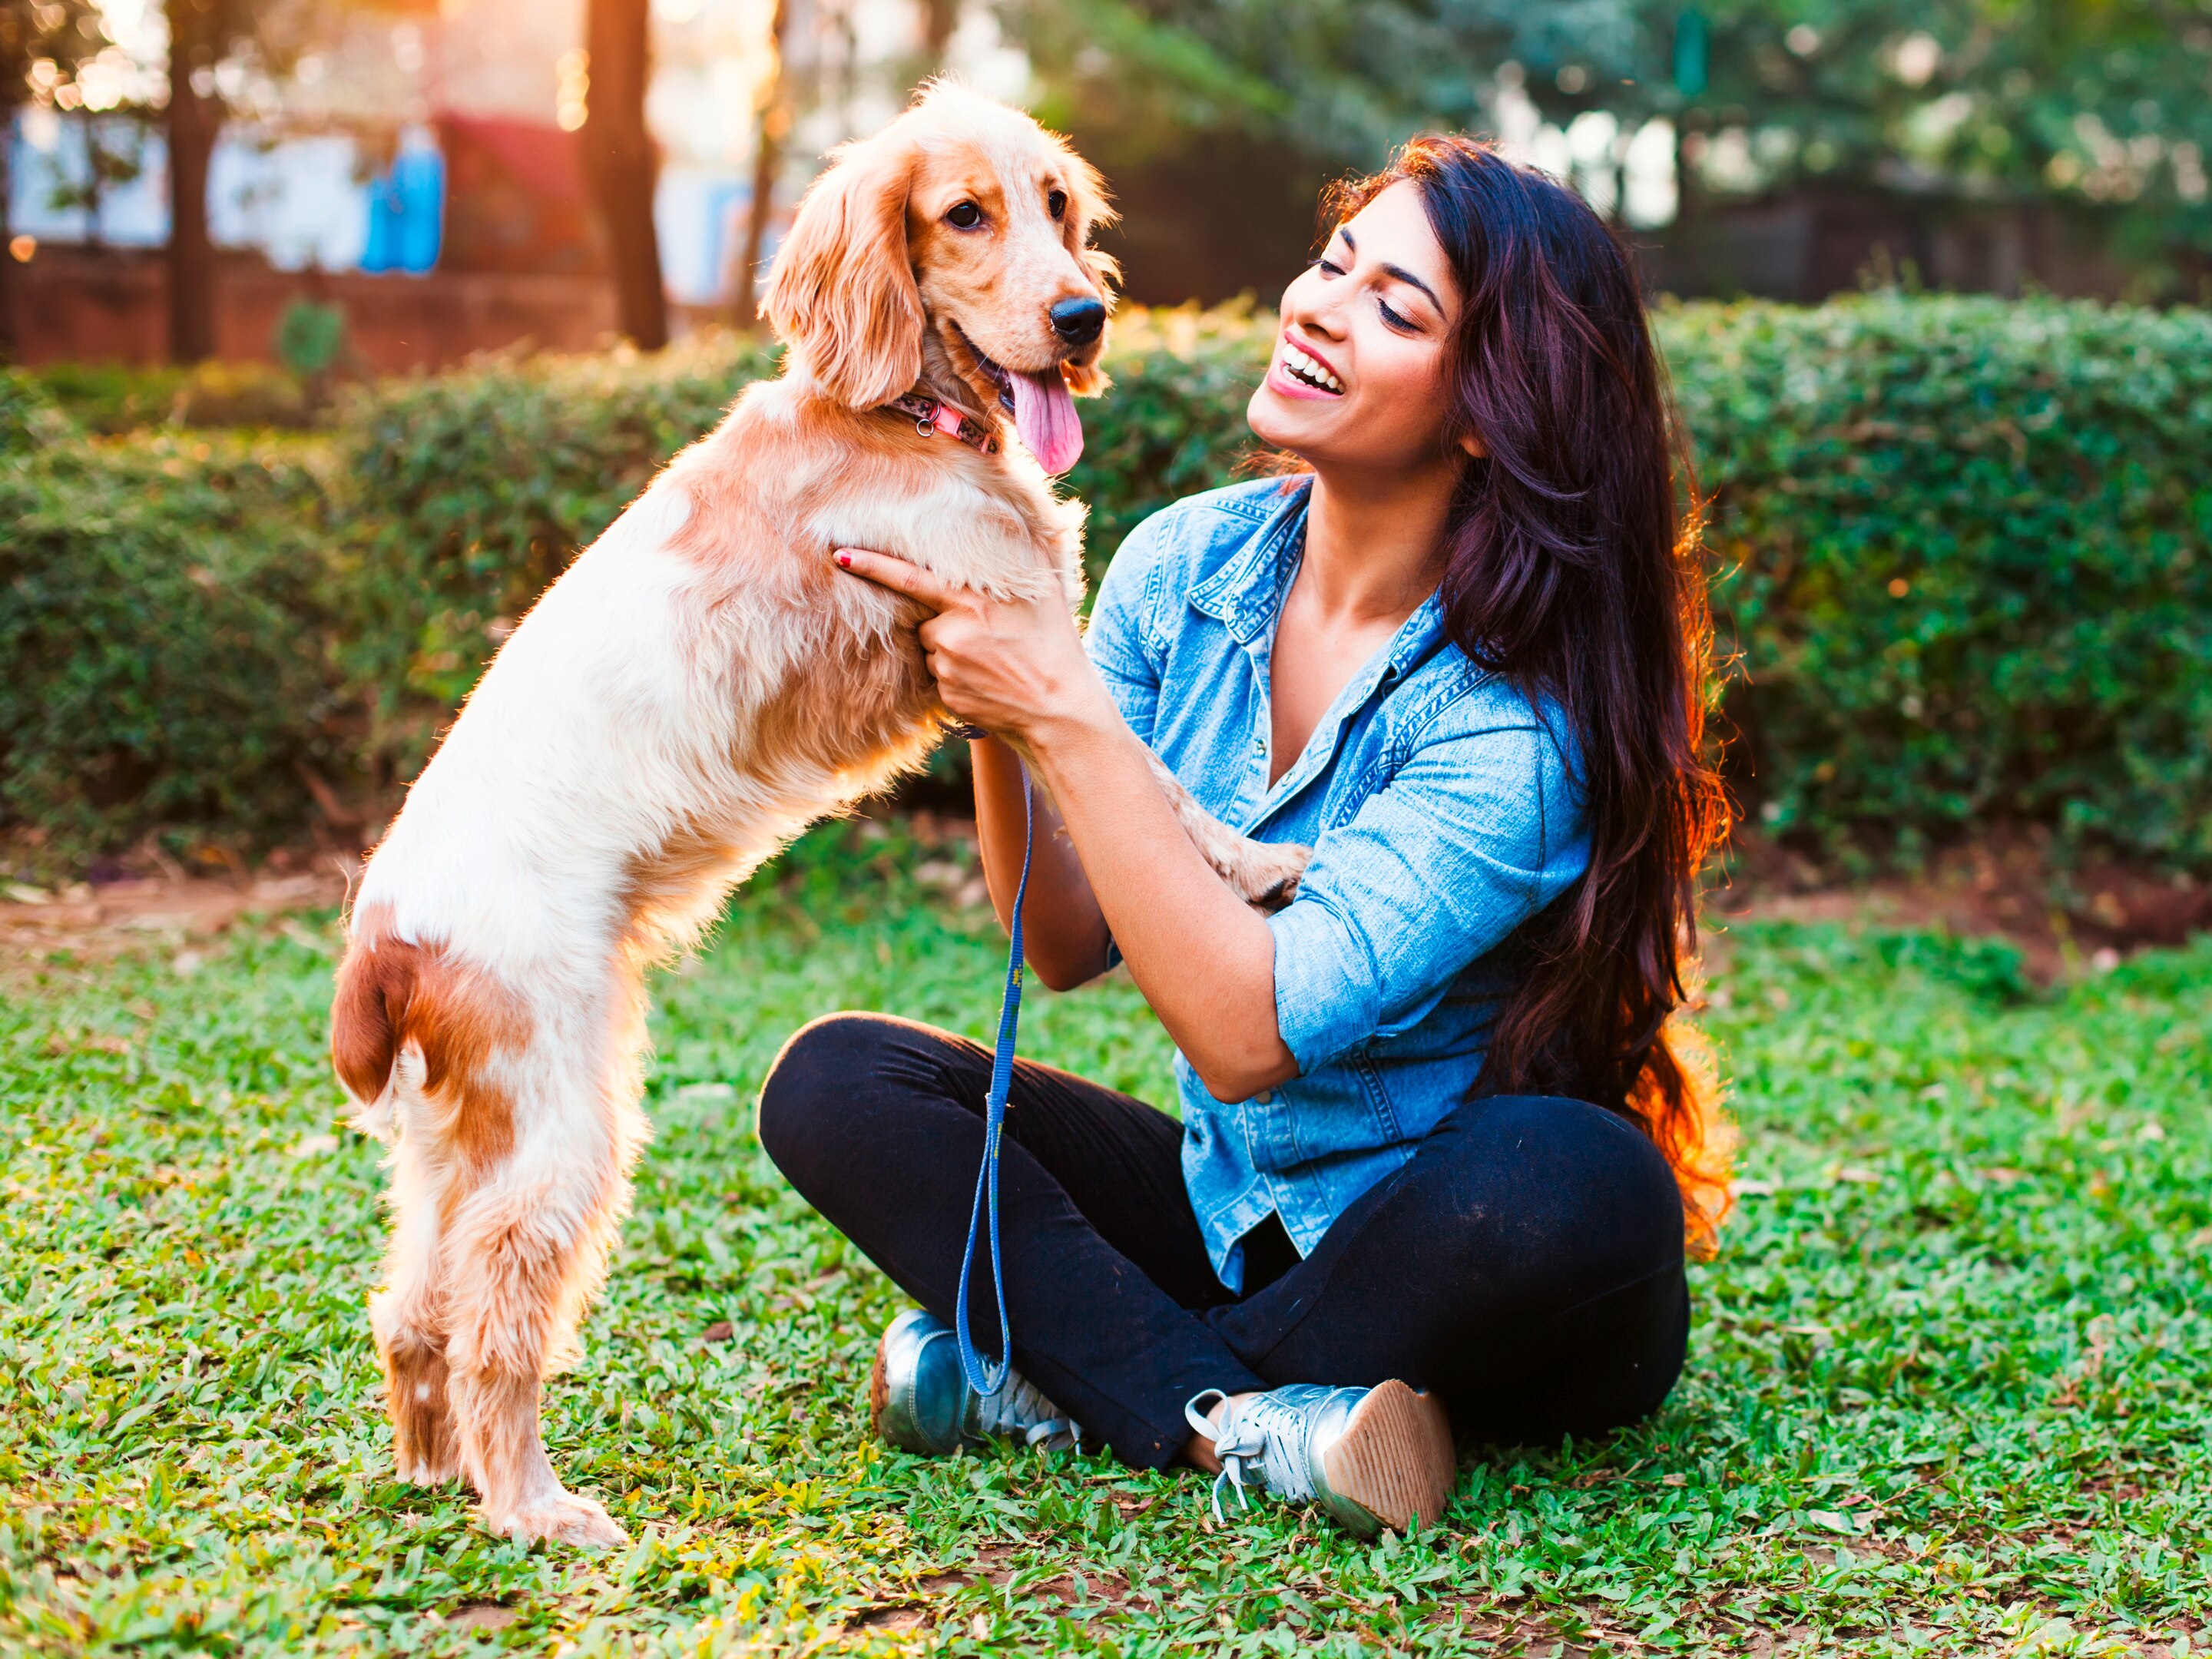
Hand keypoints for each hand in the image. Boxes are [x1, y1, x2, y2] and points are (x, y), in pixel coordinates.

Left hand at [833, 548, 1110, 747]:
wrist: (1061, 710)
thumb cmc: (1056, 644)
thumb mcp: (1047, 590)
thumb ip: (1027, 548)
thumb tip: (1014, 507)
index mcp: (973, 600)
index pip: (910, 578)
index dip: (872, 565)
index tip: (838, 555)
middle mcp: (953, 631)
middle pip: (925, 619)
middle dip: (945, 622)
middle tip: (990, 638)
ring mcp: (947, 665)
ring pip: (931, 648)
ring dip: (952, 650)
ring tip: (993, 660)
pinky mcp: (945, 694)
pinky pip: (938, 677)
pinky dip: (956, 676)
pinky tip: (987, 681)